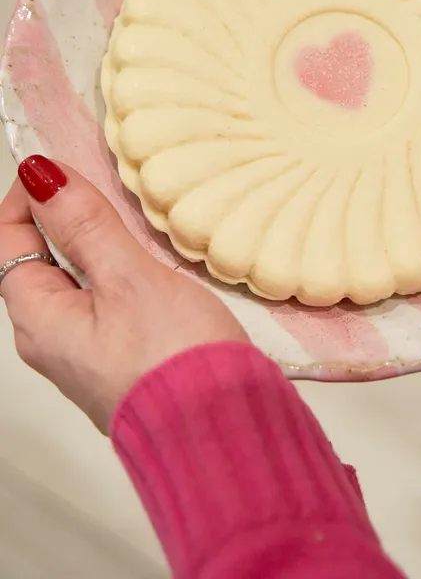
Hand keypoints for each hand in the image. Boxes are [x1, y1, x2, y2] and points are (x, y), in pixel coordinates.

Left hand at [0, 156, 247, 432]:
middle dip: (61, 218)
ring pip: (76, 283)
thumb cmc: (176, 360)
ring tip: (128, 219)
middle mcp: (55, 342)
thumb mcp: (128, 278)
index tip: (57, 164)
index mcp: (40, 321)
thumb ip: (85, 224)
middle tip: (99, 186)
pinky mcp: (126, 361)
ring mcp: (91, 355)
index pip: (8, 242)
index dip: (26, 198)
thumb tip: (41, 175)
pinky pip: (105, 304)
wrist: (226, 430)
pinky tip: (150, 266)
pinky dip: (117, 273)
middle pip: (39, 263)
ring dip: (94, 245)